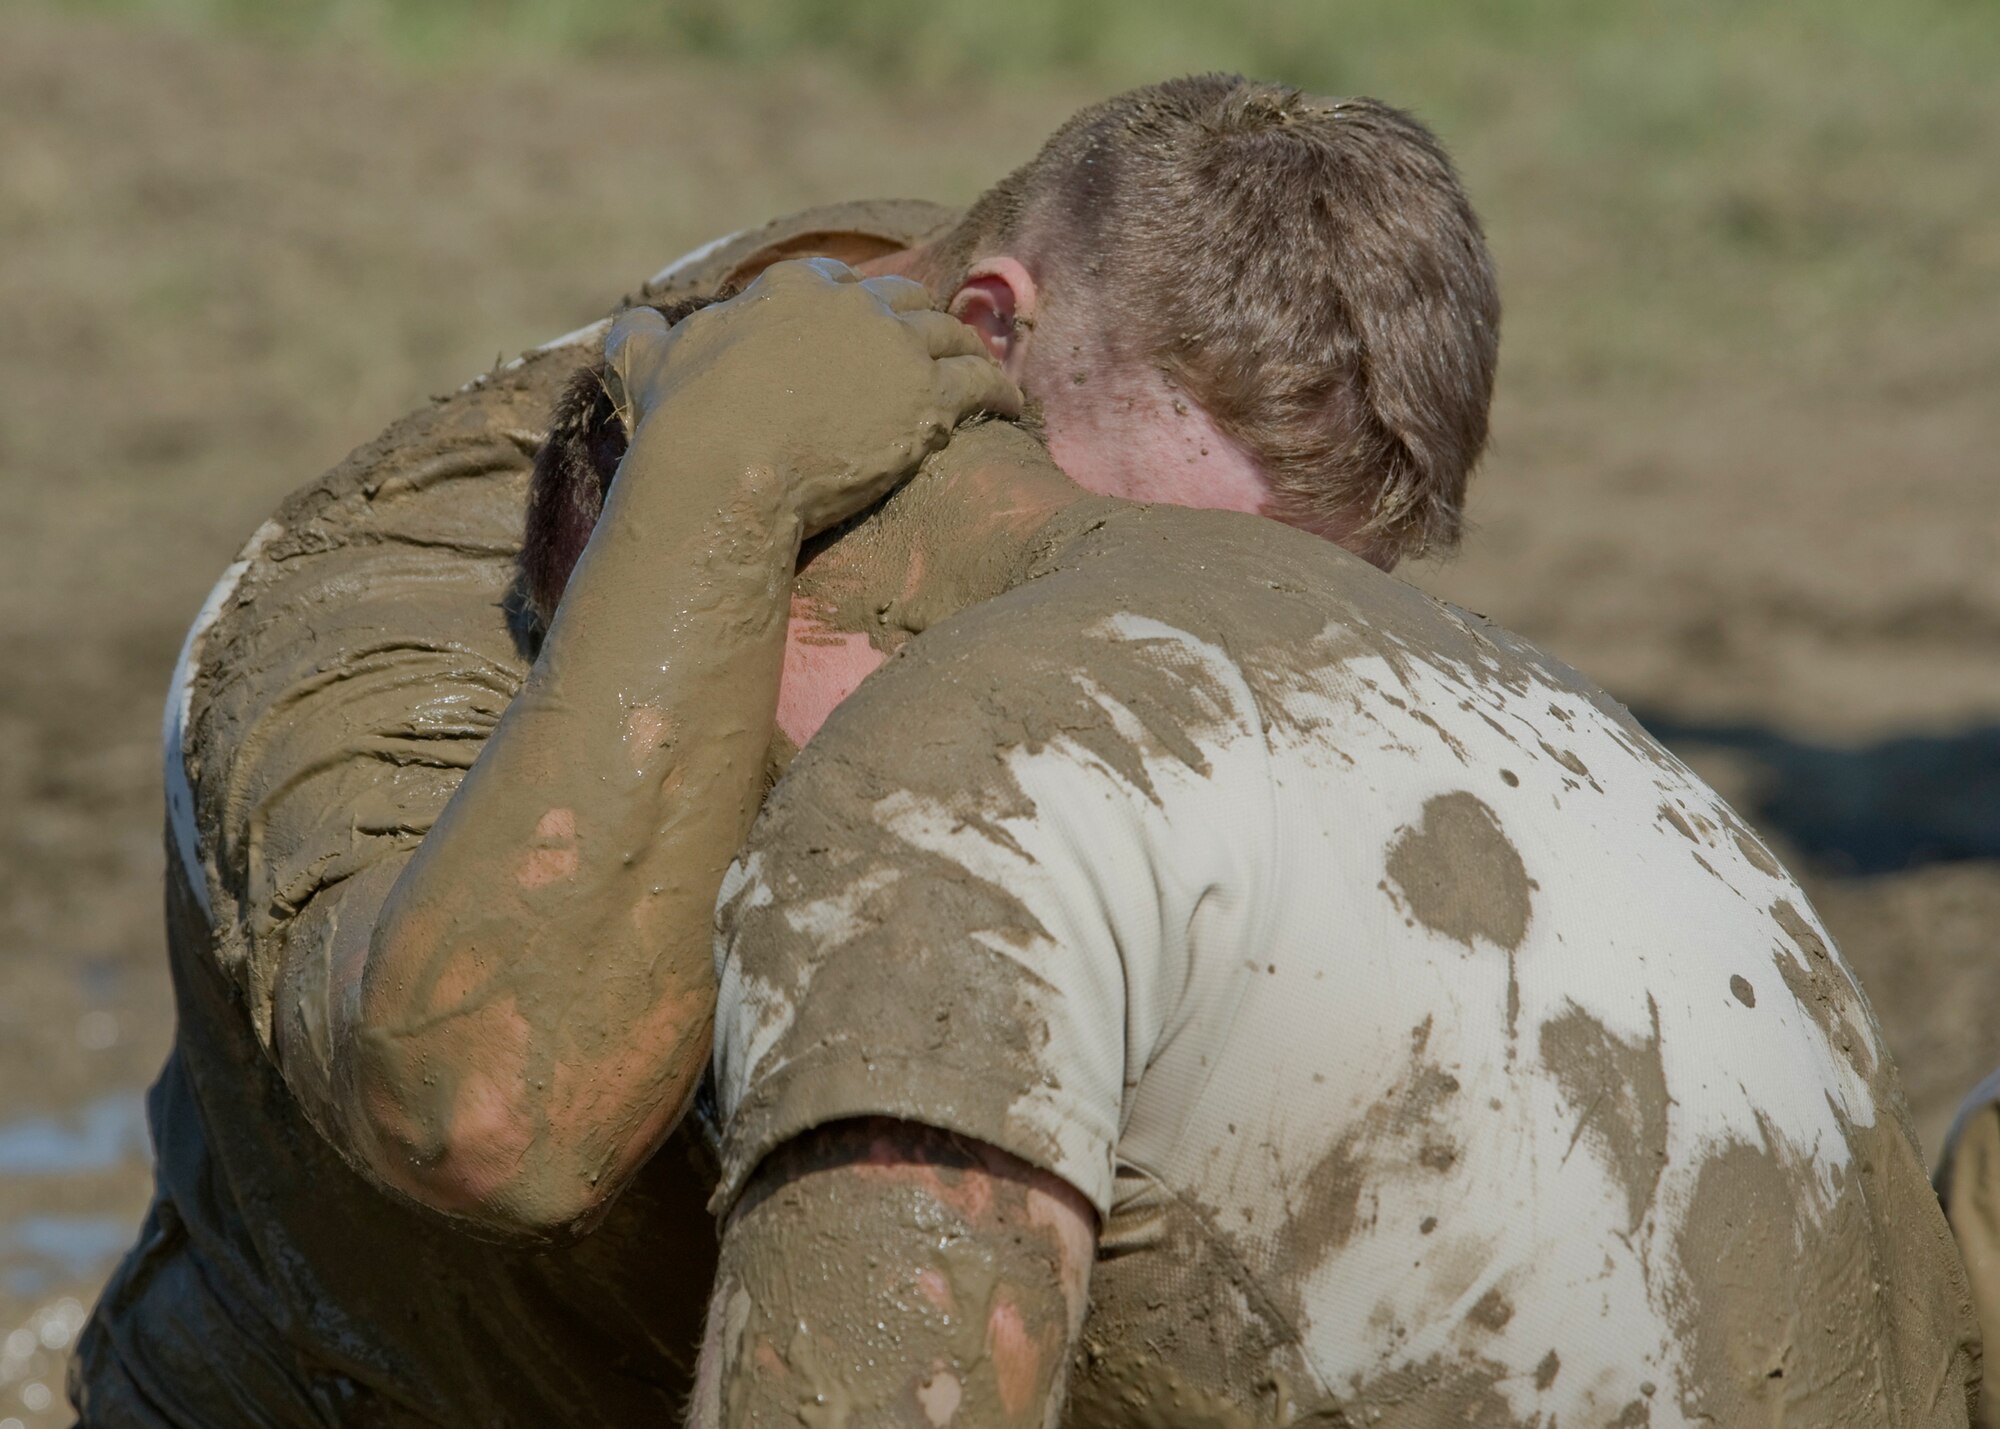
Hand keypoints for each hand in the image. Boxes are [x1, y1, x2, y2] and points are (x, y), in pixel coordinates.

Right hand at [603, 258, 1022, 536]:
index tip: (868, 328)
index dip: (857, 307)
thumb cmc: (682, 425)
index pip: (838, 284)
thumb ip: (642, 336)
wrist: (721, 473)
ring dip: (971, 351)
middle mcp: (851, 305)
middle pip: (904, 302)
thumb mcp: (649, 364)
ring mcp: (895, 347)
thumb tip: (629, 323)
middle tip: (936, 349)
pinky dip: (1000, 392)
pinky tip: (1010, 408)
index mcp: (790, 288)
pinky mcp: (929, 394)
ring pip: (951, 335)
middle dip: (920, 322)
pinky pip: (982, 383)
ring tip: (985, 373)